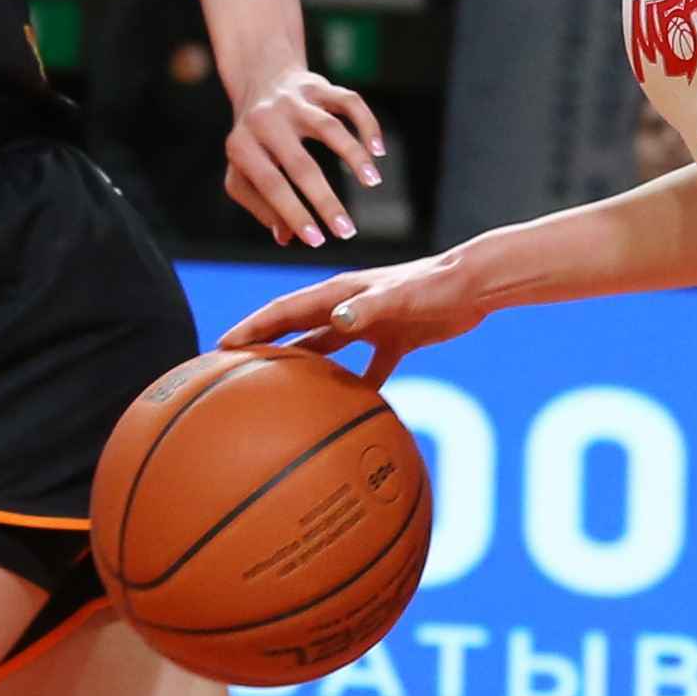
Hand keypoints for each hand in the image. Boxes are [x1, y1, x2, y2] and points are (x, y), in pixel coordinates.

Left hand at [220, 64, 387, 252]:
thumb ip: (261, 206)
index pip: (271, 186)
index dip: (295, 214)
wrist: (259, 80)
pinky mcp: (318, 85)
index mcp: (242, 146)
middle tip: (348, 232)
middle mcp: (265, 120)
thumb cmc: (254, 141)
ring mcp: (293, 100)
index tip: (318, 241)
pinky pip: (349, 102)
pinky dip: (367, 125)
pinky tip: (378, 151)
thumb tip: (287, 237)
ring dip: (354, 157)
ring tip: (372, 183)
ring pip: (329, 128)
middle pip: (301, 165)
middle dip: (326, 201)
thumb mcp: (243, 172)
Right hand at [220, 249, 478, 375]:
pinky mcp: (396, 338)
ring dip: (304, 366)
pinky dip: (357, 387)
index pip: (284, 311)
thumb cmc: (437, 286)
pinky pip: (369, 369)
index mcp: (339, 294)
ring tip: (278, 391)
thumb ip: (368, 308)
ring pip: (327, 348)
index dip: (252, 328)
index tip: (221, 346)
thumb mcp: (400, 297)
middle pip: (296, 328)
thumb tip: (336, 322)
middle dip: (265, 345)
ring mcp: (371, 323)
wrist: (475, 283)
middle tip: (233, 369)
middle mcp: (349, 307)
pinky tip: (348, 413)